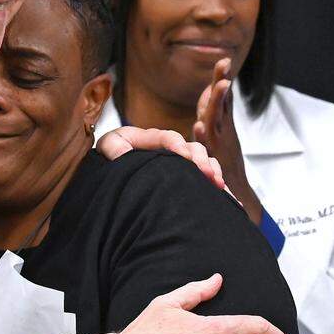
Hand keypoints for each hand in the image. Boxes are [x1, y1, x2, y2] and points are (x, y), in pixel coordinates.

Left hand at [97, 126, 224, 190]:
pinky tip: (225, 196)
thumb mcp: (108, 147)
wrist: (111, 171)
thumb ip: (113, 147)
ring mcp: (180, 163)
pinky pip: (204, 178)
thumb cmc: (110, 156)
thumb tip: (123, 153)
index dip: (177, 144)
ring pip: (203, 162)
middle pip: (192, 149)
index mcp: (151, 139)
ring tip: (218, 184)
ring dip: (212, 171)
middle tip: (208, 173)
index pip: (167, 137)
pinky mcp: (185, 177)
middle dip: (202, 160)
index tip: (183, 156)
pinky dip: (215, 184)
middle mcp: (170, 149)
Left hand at [192, 58, 262, 223]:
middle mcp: (223, 129)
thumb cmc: (223, 160)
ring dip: (217, 102)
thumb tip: (210, 92)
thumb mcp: (221, 132)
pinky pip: (207, 145)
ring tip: (220, 85)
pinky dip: (204, 134)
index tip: (224, 60)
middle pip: (223, 102)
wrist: (234, 191)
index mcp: (223, 122)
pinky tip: (199, 126)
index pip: (223, 96)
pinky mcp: (215, 158)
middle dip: (223, 81)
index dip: (223, 78)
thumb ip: (215, 113)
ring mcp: (220, 142)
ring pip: (217, 119)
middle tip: (225, 62)